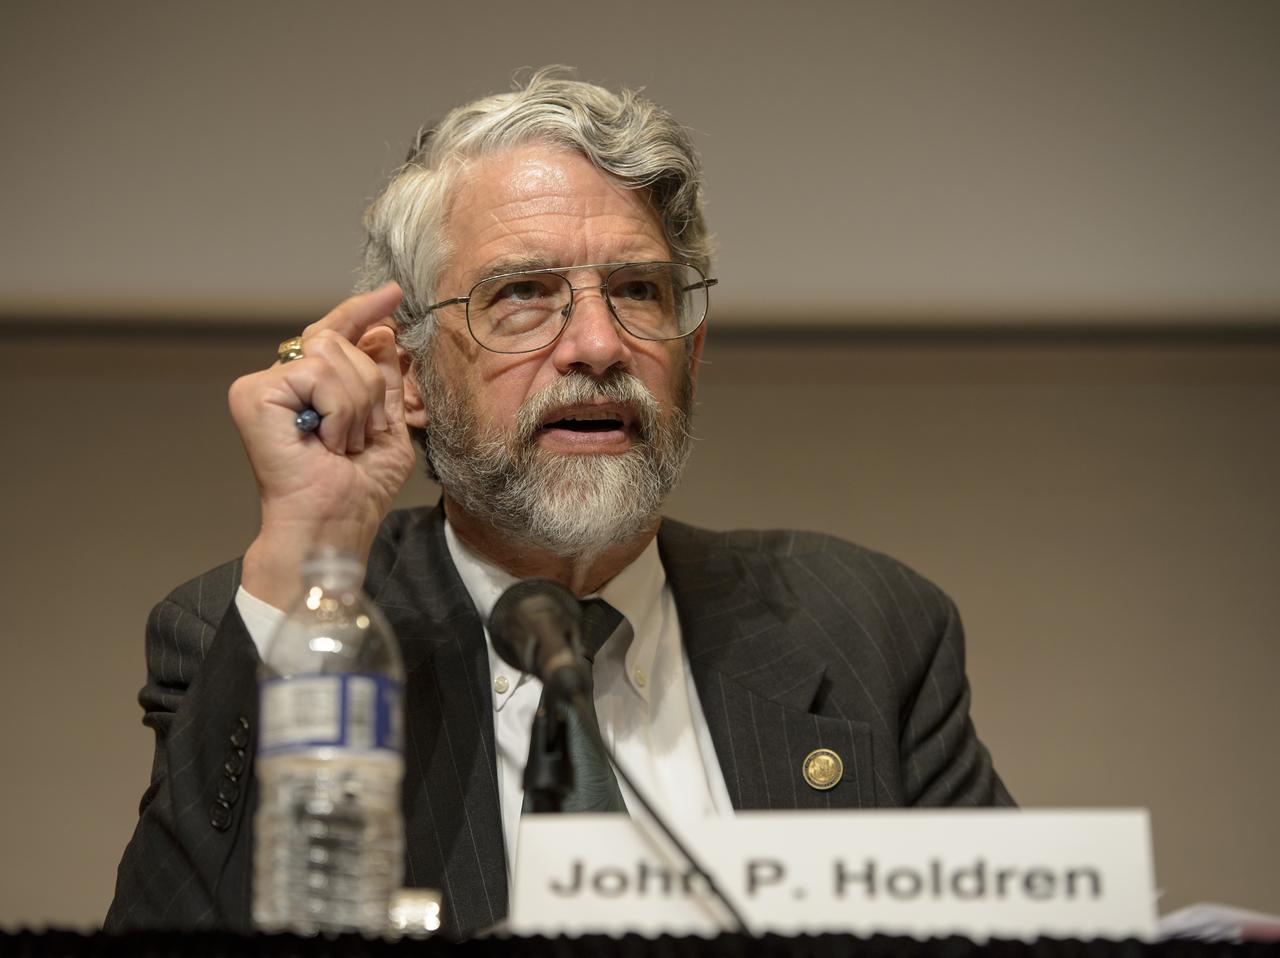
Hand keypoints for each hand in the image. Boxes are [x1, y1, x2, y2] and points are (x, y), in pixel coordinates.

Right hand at [228, 283, 417, 607]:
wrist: (332, 524)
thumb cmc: (356, 490)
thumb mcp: (386, 427)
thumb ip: (382, 379)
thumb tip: (381, 330)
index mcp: (311, 389)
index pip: (336, 334)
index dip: (362, 312)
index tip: (391, 294)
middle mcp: (282, 381)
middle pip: (341, 341)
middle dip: (367, 389)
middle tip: (358, 438)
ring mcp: (262, 385)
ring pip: (333, 354)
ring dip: (356, 407)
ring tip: (341, 445)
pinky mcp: (252, 393)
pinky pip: (318, 373)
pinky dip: (338, 411)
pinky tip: (326, 442)